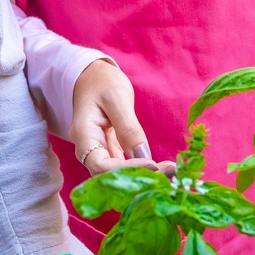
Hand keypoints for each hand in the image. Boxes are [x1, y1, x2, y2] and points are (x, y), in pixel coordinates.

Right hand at [70, 59, 169, 173]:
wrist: (93, 76)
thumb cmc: (102, 82)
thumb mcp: (117, 98)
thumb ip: (129, 128)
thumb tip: (143, 157)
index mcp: (84, 134)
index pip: (101, 164)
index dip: (126, 170)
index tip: (153, 165)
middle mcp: (88, 149)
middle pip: (109, 174)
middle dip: (138, 177)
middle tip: (170, 173)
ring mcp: (98, 151)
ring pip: (118, 173)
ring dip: (142, 176)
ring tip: (170, 173)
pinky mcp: (109, 151)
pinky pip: (123, 166)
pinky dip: (141, 168)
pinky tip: (161, 168)